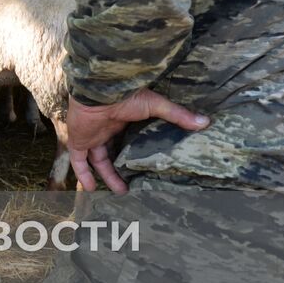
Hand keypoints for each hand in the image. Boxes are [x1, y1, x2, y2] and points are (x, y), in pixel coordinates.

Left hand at [67, 90, 209, 193]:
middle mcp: (106, 129)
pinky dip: (82, 174)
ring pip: (97, 160)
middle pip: (112, 152)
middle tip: (133, 185)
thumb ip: (177, 115)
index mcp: (122, 119)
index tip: (145, 166)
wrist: (99, 90)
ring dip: (107, 176)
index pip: (127, 138)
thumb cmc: (126, 96)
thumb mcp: (156, 106)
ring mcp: (91, 135)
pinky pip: (78, 161)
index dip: (134, 152)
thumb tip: (205, 122)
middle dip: (120, 168)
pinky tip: (90, 188)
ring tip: (122, 192)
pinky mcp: (78, 140)